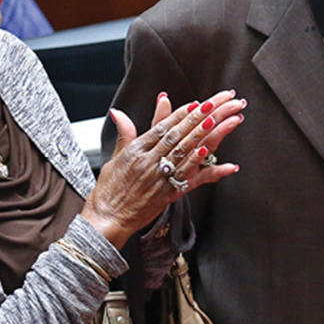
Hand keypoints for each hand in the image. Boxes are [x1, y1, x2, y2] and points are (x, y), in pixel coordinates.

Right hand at [83, 90, 245, 247]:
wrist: (106, 220)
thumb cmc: (110, 191)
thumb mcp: (115, 158)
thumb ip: (124, 134)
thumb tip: (118, 113)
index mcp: (136, 151)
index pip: (161, 127)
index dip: (179, 114)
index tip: (195, 103)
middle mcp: (149, 161)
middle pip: (177, 135)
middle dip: (196, 117)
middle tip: (213, 104)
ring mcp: (159, 178)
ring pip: (183, 152)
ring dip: (201, 135)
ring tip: (216, 120)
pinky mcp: (167, 194)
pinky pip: (188, 178)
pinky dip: (200, 166)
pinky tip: (211, 156)